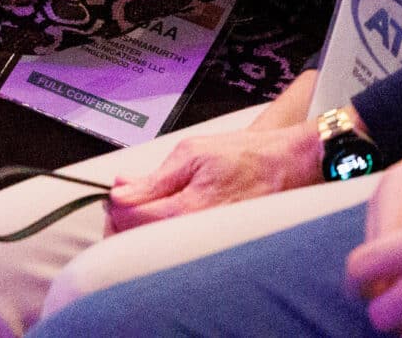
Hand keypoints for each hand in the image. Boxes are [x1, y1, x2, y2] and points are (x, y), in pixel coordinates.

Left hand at [105, 121, 324, 231]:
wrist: (286, 167)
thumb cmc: (244, 157)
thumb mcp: (191, 153)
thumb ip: (153, 179)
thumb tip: (121, 190)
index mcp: (186, 209)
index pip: (130, 219)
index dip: (115, 205)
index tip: (116, 192)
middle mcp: (195, 234)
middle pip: (139, 242)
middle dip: (123, 222)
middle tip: (124, 201)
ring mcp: (206, 243)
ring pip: (157, 247)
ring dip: (142, 229)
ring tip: (144, 206)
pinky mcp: (215, 246)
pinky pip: (179, 246)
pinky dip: (164, 234)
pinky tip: (164, 218)